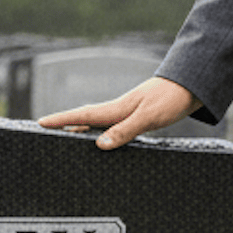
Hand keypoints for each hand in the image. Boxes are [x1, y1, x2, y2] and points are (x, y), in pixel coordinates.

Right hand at [38, 77, 197, 150]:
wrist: (191, 87)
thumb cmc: (170, 100)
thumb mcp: (148, 117)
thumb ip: (124, 131)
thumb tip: (101, 145)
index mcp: (117, 109)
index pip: (82, 115)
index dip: (61, 120)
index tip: (41, 122)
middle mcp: (117, 110)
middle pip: (84, 118)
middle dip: (63, 124)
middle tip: (44, 130)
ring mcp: (126, 113)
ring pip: (96, 122)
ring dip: (79, 128)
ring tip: (64, 138)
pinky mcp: (135, 117)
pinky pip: (109, 126)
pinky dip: (98, 132)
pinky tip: (100, 139)